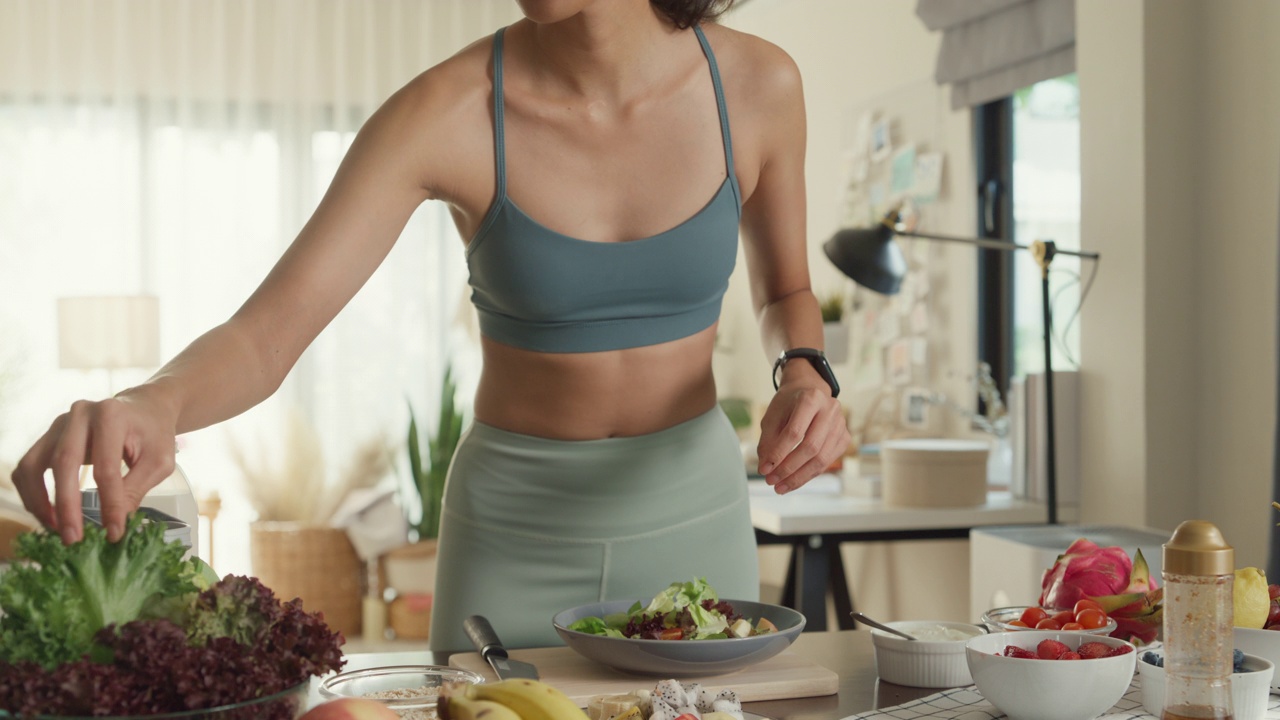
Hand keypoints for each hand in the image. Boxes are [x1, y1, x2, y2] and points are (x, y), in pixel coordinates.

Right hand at [11, 391, 176, 544]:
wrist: (145, 409)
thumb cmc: (154, 434)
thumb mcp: (158, 461)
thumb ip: (136, 489)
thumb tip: (114, 524)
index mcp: (112, 416)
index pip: (106, 467)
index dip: (109, 503)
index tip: (113, 532)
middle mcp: (80, 414)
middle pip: (64, 463)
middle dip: (67, 505)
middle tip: (73, 538)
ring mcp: (60, 424)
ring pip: (34, 464)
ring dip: (39, 500)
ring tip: (55, 528)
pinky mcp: (49, 436)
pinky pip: (29, 466)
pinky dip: (31, 492)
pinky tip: (47, 514)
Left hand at [756, 380, 849, 493]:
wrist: (808, 391)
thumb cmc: (788, 404)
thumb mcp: (772, 417)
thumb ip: (768, 441)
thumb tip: (765, 469)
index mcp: (811, 398)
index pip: (794, 432)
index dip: (778, 453)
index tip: (764, 470)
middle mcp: (830, 410)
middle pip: (811, 447)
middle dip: (789, 468)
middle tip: (771, 481)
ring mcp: (841, 424)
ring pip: (822, 459)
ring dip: (799, 477)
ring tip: (781, 487)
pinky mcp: (845, 438)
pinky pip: (827, 462)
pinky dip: (809, 474)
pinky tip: (794, 480)